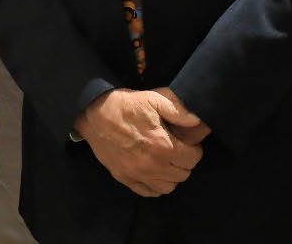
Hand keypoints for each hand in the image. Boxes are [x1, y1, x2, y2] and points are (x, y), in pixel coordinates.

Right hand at [73, 89, 203, 196]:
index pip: (193, 159)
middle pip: (183, 174)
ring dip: (171, 175)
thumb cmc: (126, 105)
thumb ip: (178, 110)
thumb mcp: (153, 99)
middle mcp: (152, 165)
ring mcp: (137, 174)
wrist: (95, 114)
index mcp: (162, 145)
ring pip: (168, 187)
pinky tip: (154, 172)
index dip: (195, 150)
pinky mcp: (125, 178)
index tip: (189, 143)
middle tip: (178, 150)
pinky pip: (149, 192)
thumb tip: (197, 120)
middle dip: (185, 162)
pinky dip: (155, 185)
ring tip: (167, 161)